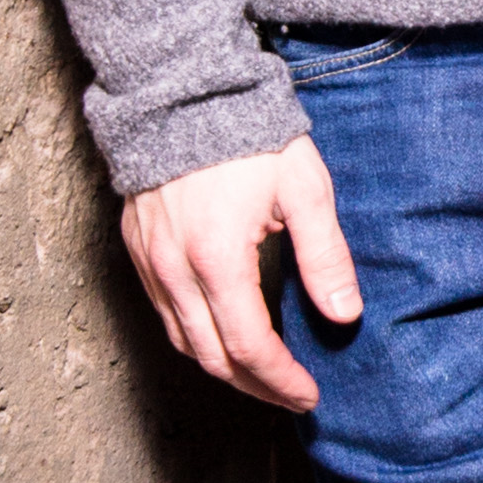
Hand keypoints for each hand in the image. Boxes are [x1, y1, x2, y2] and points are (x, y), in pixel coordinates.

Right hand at [120, 135, 362, 412]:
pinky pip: (162, 312)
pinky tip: (223, 334)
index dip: (281, 380)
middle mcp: (175, 270)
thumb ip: (326, 256)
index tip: (309, 393)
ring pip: (182, 341)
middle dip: (255, 386)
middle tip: (291, 395)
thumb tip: (346, 314)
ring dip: (223, 367)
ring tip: (262, 375)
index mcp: (217, 259)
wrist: (181, 87)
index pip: (249, 347)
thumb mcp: (304, 189)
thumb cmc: (249, 134)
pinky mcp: (137, 247)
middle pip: (212, 358)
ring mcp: (150, 260)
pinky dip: (195, 336)